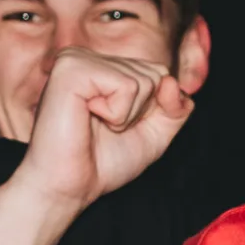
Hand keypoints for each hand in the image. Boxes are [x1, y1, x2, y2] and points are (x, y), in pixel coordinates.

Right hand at [0, 54, 196, 244]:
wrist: (69, 187)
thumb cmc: (103, 163)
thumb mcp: (154, 135)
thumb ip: (175, 108)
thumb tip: (172, 81)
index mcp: (103, 67)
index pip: (159, 73)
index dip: (152, 109)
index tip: (118, 127)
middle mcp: (89, 57)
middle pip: (155, 73)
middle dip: (139, 112)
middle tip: (104, 128)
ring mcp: (78, 59)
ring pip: (143, 80)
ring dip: (125, 115)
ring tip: (94, 124)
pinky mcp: (71, 68)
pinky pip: (126, 86)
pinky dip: (116, 113)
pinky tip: (87, 117)